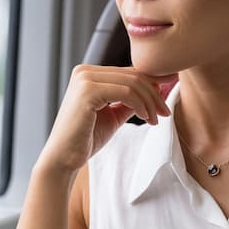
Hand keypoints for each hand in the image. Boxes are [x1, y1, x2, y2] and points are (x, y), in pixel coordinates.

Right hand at [36, 64, 171, 175]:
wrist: (64, 158)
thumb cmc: (86, 138)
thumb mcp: (113, 114)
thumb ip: (129, 100)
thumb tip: (154, 89)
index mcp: (87, 73)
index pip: (127, 72)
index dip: (151, 84)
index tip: (164, 100)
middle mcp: (84, 71)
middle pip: (132, 75)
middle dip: (154, 94)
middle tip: (165, 113)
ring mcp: (84, 79)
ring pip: (132, 83)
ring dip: (149, 102)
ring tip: (155, 120)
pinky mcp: (87, 91)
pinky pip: (126, 92)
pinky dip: (140, 105)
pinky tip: (145, 118)